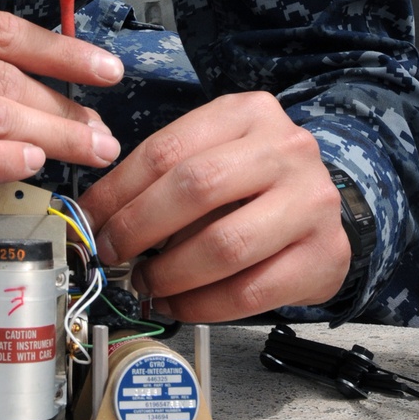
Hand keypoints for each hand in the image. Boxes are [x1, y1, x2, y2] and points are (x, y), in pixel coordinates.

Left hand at [79, 92, 350, 322]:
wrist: (329, 206)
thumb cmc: (253, 180)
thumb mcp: (214, 152)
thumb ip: (164, 173)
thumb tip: (97, 215)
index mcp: (247, 113)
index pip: (168, 149)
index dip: (118, 190)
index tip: (88, 218)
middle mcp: (286, 149)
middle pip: (196, 188)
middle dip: (139, 227)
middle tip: (110, 253)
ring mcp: (312, 201)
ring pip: (224, 245)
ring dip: (169, 273)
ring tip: (143, 284)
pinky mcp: (324, 255)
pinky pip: (250, 292)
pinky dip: (202, 306)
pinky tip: (177, 304)